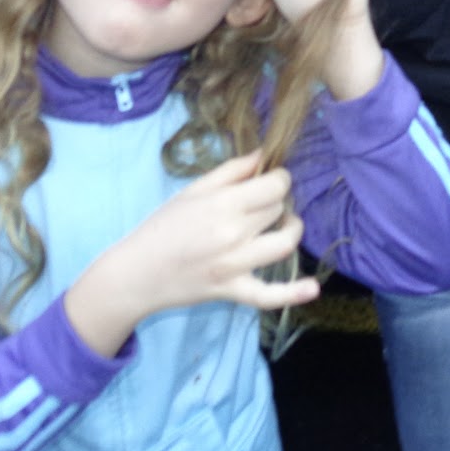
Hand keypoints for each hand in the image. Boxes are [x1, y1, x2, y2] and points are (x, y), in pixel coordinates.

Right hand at [66, 153, 319, 356]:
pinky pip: (268, 295)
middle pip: (278, 210)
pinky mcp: (232, 291)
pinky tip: (312, 289)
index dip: (279, 180)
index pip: (275, 186)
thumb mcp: (193, 190)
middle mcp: (232, 233)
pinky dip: (293, 294)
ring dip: (291, 231)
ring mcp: (235, 264)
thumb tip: (264, 155)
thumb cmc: (162, 227)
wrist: (137, 272)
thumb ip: (231, 171)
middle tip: (261, 205)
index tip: (269, 182)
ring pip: (284, 244)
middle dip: (275, 203)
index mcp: (223, 203)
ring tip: (283, 226)